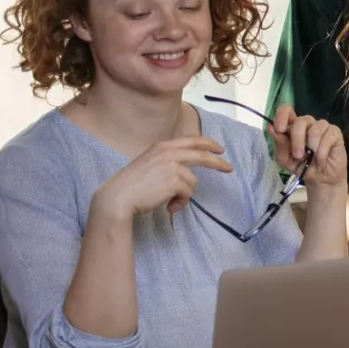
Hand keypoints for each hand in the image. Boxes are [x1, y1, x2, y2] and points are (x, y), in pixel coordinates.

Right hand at [91, 137, 231, 222]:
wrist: (119, 197)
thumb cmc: (132, 185)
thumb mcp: (150, 164)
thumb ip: (167, 161)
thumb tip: (187, 170)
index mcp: (162, 146)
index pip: (191, 140)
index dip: (207, 143)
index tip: (219, 148)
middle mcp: (168, 152)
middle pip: (202, 154)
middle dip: (218, 162)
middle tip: (229, 168)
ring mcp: (173, 165)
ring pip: (193, 181)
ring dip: (184, 195)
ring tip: (170, 202)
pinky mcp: (175, 180)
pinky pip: (188, 193)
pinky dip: (181, 203)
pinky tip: (168, 207)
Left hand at [269, 104, 347, 187]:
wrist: (320, 179)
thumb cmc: (302, 167)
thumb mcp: (285, 159)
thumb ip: (279, 144)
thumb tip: (271, 128)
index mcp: (293, 126)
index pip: (286, 110)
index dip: (282, 116)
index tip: (280, 129)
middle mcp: (308, 123)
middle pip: (301, 121)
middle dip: (297, 140)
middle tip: (298, 155)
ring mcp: (322, 126)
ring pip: (315, 129)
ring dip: (312, 148)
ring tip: (312, 159)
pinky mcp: (335, 133)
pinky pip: (327, 137)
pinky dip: (322, 152)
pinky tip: (321, 159)